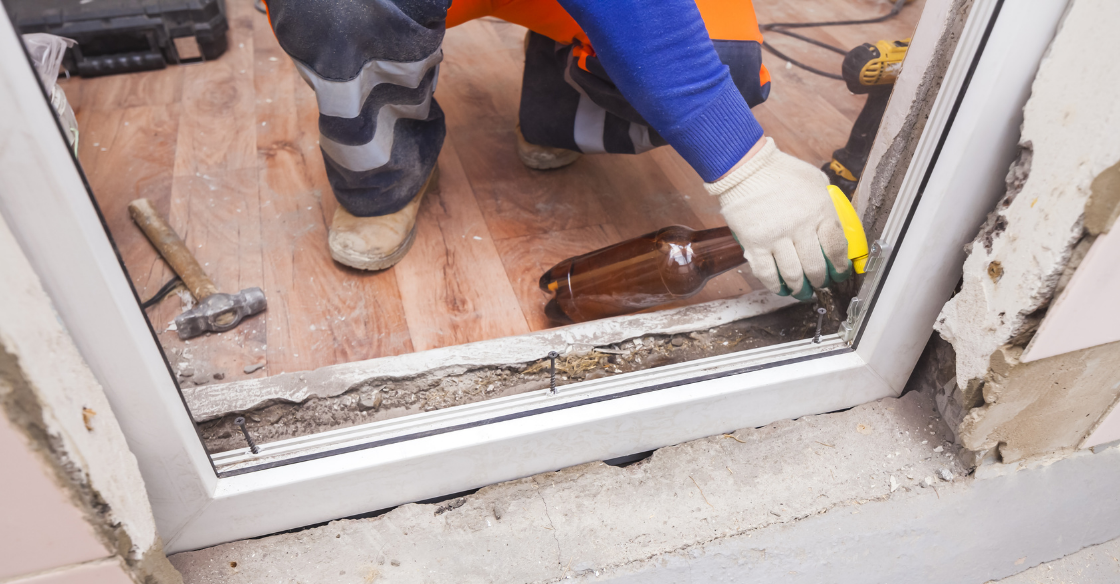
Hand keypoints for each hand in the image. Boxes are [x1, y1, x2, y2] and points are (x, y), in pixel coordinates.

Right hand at [705, 137, 850, 299]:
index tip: (839, 273)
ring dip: (800, 288)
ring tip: (802, 291)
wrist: (745, 167)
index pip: (836, 248)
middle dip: (820, 280)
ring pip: (793, 275)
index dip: (839, 266)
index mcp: (820, 211)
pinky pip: (767, 273)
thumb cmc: (779, 170)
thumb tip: (833, 220)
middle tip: (819, 283)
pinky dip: (775, 285)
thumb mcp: (814, 180)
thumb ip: (825, 201)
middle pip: (816, 266)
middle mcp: (801, 227)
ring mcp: (777, 237)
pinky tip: (780, 288)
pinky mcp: (755, 243)